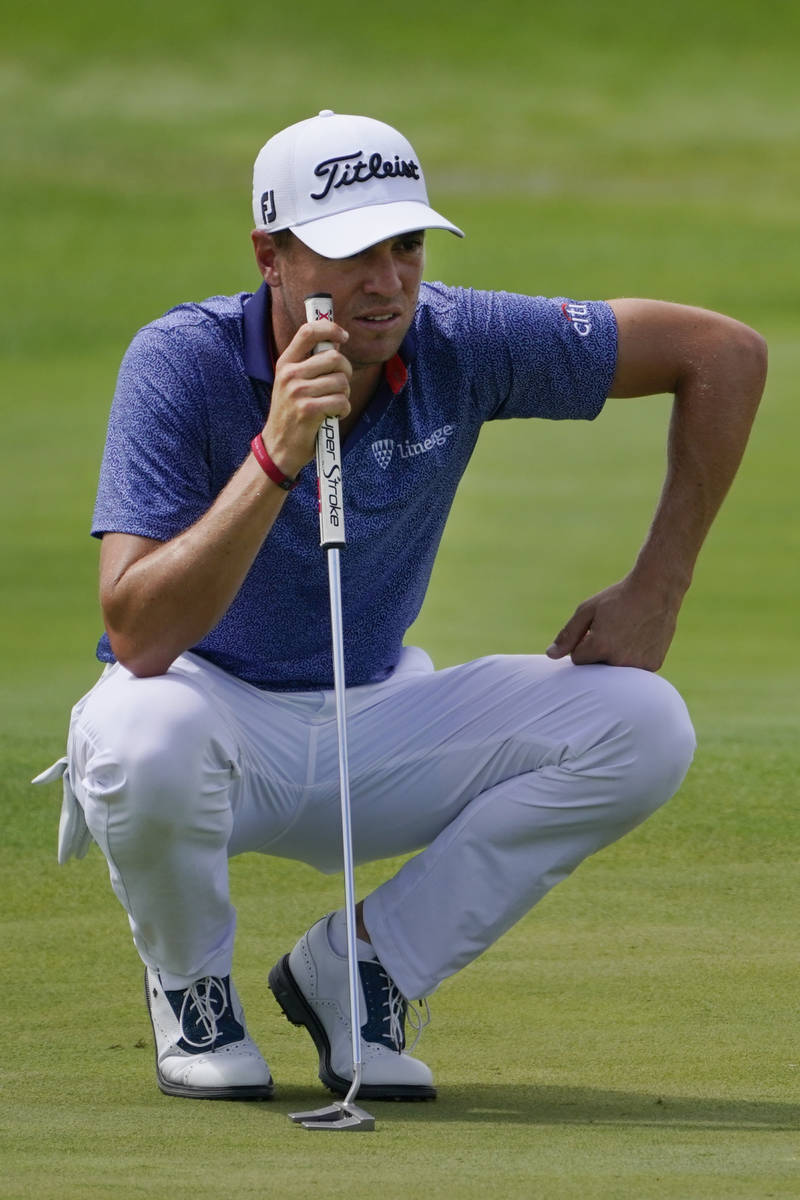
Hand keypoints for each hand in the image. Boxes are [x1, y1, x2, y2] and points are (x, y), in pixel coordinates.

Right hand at [261, 319, 351, 476]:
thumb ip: (310, 363)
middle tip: (341, 384)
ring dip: (345, 395)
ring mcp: (298, 392)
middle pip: (334, 358)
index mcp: (285, 363)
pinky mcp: (308, 410)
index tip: (344, 336)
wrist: (278, 447)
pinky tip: (333, 416)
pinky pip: (341, 401)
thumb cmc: (292, 414)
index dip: (330, 328)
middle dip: (346, 372)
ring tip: (334, 404)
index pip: (308, 331)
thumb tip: (335, 341)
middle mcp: (289, 374)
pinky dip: (343, 410)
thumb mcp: (292, 384)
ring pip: (341, 382)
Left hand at [545, 575, 680, 670]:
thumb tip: (551, 655)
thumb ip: (568, 635)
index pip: (578, 659)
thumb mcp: (587, 611)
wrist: (657, 590)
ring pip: (614, 671)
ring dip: (614, 658)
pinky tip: (639, 640)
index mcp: (600, 647)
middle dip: (598, 654)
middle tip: (612, 631)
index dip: (583, 644)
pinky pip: (633, 670)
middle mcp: (619, 661)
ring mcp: (638, 666)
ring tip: (625, 635)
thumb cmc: (618, 598)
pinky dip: (632, 659)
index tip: (594, 630)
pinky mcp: (652, 666)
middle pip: (595, 668)